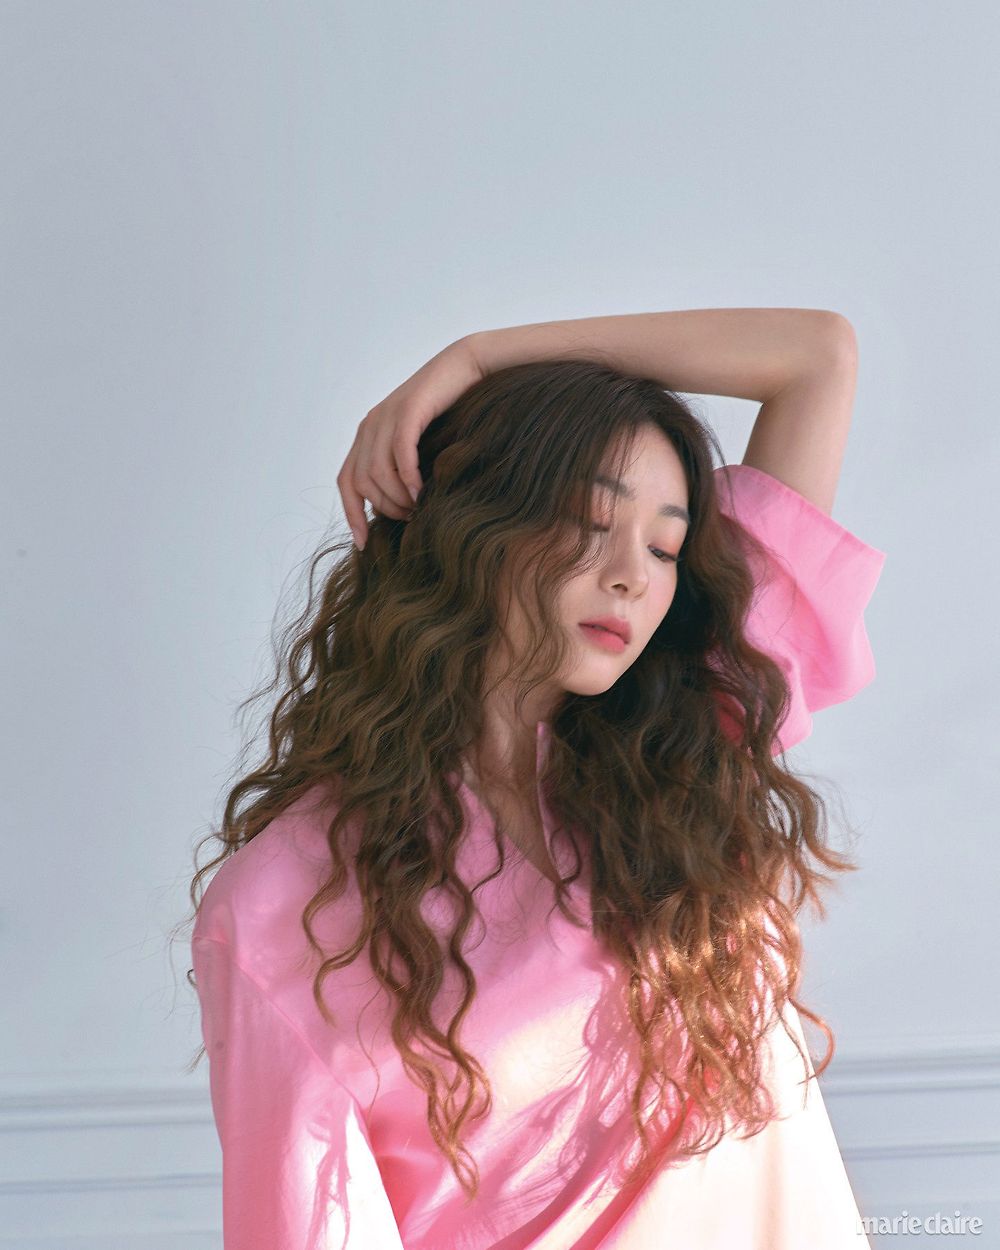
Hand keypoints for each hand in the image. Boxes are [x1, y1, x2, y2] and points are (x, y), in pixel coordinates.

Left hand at [337, 336, 483, 549]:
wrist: (466, 368)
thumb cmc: (448, 411)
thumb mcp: (419, 444)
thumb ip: (402, 468)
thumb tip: (400, 507)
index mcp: (367, 436)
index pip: (346, 482)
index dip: (351, 515)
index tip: (364, 544)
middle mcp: (369, 426)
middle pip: (361, 482)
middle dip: (384, 509)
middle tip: (410, 520)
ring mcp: (386, 416)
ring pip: (378, 472)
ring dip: (398, 498)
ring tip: (419, 509)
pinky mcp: (408, 410)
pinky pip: (400, 454)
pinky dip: (409, 478)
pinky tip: (422, 492)